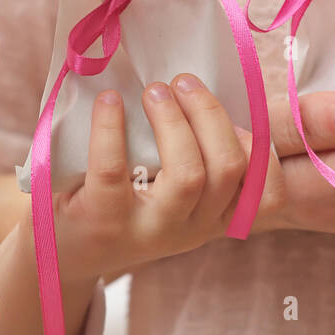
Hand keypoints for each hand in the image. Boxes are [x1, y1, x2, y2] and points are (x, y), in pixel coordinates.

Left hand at [52, 73, 286, 281]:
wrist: (66, 252)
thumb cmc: (124, 202)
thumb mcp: (171, 194)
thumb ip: (196, 156)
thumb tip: (202, 86)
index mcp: (214, 217)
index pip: (268, 196)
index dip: (265, 153)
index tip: (236, 119)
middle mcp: (190, 229)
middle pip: (229, 168)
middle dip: (210, 114)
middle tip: (182, 82)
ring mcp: (148, 230)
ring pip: (187, 174)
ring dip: (173, 120)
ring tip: (154, 90)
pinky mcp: (103, 222)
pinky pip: (113, 170)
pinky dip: (111, 126)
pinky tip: (109, 101)